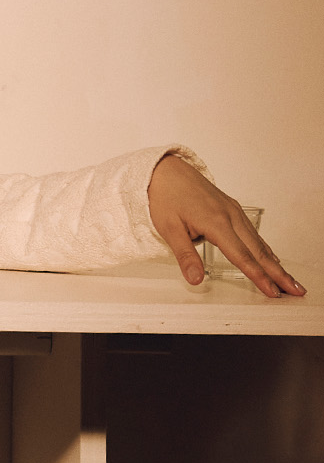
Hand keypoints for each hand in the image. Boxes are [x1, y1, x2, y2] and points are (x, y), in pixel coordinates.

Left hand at [147, 155, 303, 298]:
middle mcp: (231, 216)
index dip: (258, 276)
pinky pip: (253, 233)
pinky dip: (265, 249)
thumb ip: (186, 256)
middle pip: (259, 251)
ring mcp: (234, 212)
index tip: (272, 291)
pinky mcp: (232, 210)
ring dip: (275, 262)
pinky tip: (271, 258)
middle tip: (295, 289)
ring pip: (259, 242)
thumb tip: (196, 279)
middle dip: (278, 273)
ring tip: (287, 279)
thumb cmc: (166, 198)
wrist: (167, 172)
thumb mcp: (169, 229)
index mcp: (217, 222)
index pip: (242, 256)